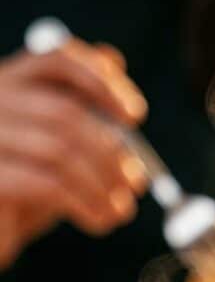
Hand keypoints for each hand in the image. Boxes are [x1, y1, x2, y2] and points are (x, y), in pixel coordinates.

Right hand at [0, 40, 147, 268]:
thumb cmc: (24, 186)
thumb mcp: (56, 143)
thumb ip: (79, 105)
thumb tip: (114, 59)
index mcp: (11, 82)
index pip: (56, 60)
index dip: (101, 82)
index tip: (136, 116)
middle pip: (65, 113)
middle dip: (111, 151)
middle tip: (136, 182)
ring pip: (60, 152)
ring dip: (102, 185)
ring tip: (121, 209)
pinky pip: (47, 186)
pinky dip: (84, 205)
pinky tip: (99, 221)